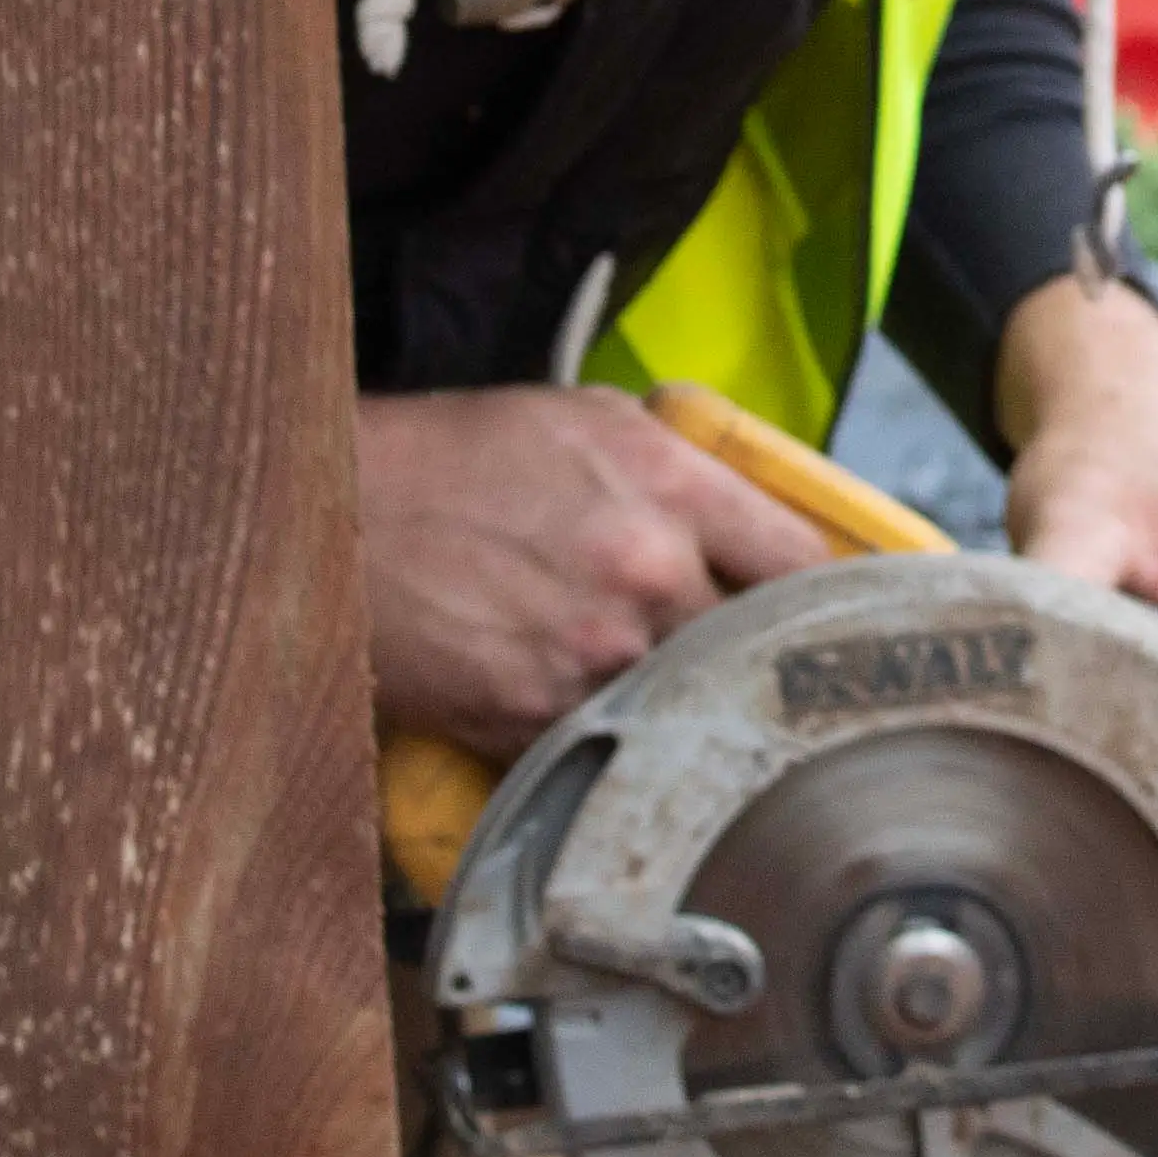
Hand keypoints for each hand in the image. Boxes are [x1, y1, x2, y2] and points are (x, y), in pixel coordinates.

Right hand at [351, 385, 831, 757]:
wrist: (335, 513)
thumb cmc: (456, 458)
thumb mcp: (587, 420)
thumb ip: (682, 467)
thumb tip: (753, 516)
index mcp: (670, 490)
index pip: (804, 560)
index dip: (819, 589)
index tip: (822, 607)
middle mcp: (645, 578)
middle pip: (755, 642)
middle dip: (744, 642)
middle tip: (729, 640)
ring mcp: (593, 660)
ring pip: (687, 698)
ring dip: (679, 689)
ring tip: (633, 661)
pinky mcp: (536, 722)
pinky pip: (612, 736)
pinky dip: (609, 725)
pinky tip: (575, 690)